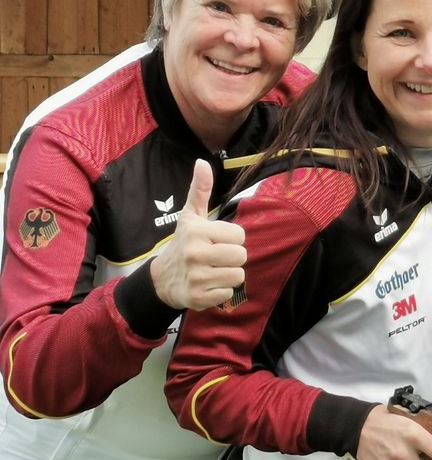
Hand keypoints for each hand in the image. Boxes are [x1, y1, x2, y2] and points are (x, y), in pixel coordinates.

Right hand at [150, 159, 246, 310]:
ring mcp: (196, 277)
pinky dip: (221, 291)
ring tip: (213, 270)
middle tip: (217, 257)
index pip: (240, 236)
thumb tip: (202, 162)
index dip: (233, 239)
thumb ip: (199, 190)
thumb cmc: (184, 242)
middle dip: (233, 257)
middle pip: (242, 256)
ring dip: (229, 274)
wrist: (162, 279)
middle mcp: (195, 254)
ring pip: (238, 276)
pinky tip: (208, 285)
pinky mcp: (198, 298)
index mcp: (197, 232)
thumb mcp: (190, 216)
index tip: (218, 240)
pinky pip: (228, 294)